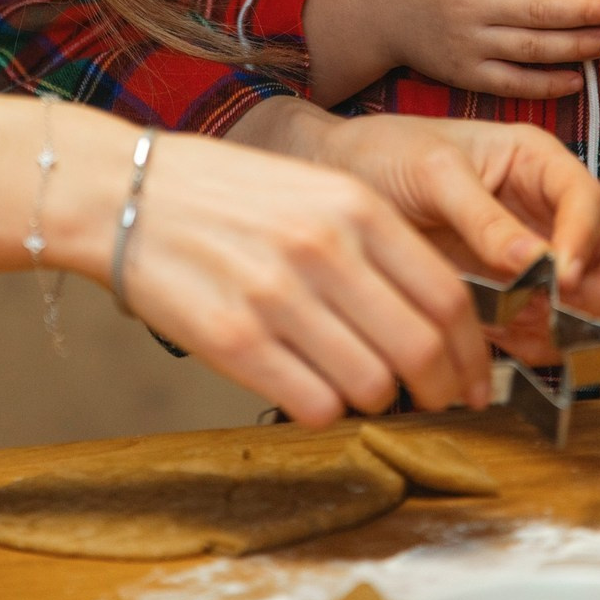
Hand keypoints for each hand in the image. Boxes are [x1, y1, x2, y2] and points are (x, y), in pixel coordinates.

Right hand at [119, 129, 493, 426]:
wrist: (126, 191)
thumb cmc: (225, 192)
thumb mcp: (315, 189)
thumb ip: (376, 244)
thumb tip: (436, 319)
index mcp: (354, 205)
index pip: (448, 295)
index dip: (472, 351)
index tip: (474, 377)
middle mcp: (324, 248)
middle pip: (421, 348)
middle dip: (442, 390)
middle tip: (438, 402)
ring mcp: (279, 296)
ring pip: (373, 386)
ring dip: (376, 399)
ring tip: (355, 383)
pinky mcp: (235, 341)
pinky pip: (315, 405)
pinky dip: (325, 410)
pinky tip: (308, 385)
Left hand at [296, 110, 599, 325]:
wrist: (339, 179)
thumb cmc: (386, 152)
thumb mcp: (433, 171)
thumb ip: (484, 215)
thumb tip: (536, 262)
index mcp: (537, 163)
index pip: (591, 201)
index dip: (585, 241)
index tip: (560, 275)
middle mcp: (547, 211)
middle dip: (598, 294)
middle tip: (550, 310)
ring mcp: (534, 257)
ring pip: (593, 305)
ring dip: (566, 327)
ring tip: (513, 329)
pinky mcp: (511, 296)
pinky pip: (548, 332)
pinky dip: (535, 346)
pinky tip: (495, 340)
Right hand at [304, 0, 599, 104]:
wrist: (375, 14)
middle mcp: (466, 4)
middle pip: (534, 8)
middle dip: (581, 8)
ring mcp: (466, 42)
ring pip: (530, 48)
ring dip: (574, 46)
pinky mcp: (465, 73)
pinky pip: (513, 82)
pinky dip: (546, 84)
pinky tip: (577, 79)